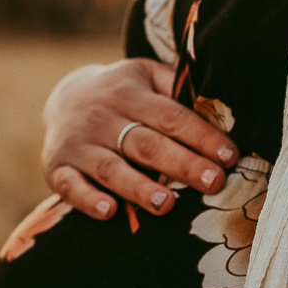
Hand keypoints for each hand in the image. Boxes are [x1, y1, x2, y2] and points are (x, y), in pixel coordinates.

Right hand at [41, 59, 237, 219]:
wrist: (64, 97)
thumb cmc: (123, 92)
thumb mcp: (146, 75)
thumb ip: (176, 88)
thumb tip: (221, 107)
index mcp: (130, 93)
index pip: (171, 116)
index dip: (201, 136)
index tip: (230, 156)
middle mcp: (102, 117)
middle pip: (146, 144)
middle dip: (182, 164)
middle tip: (213, 182)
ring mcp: (78, 144)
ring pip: (112, 168)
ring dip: (139, 187)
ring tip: (167, 204)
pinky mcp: (57, 167)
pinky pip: (70, 186)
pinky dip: (88, 200)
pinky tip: (109, 212)